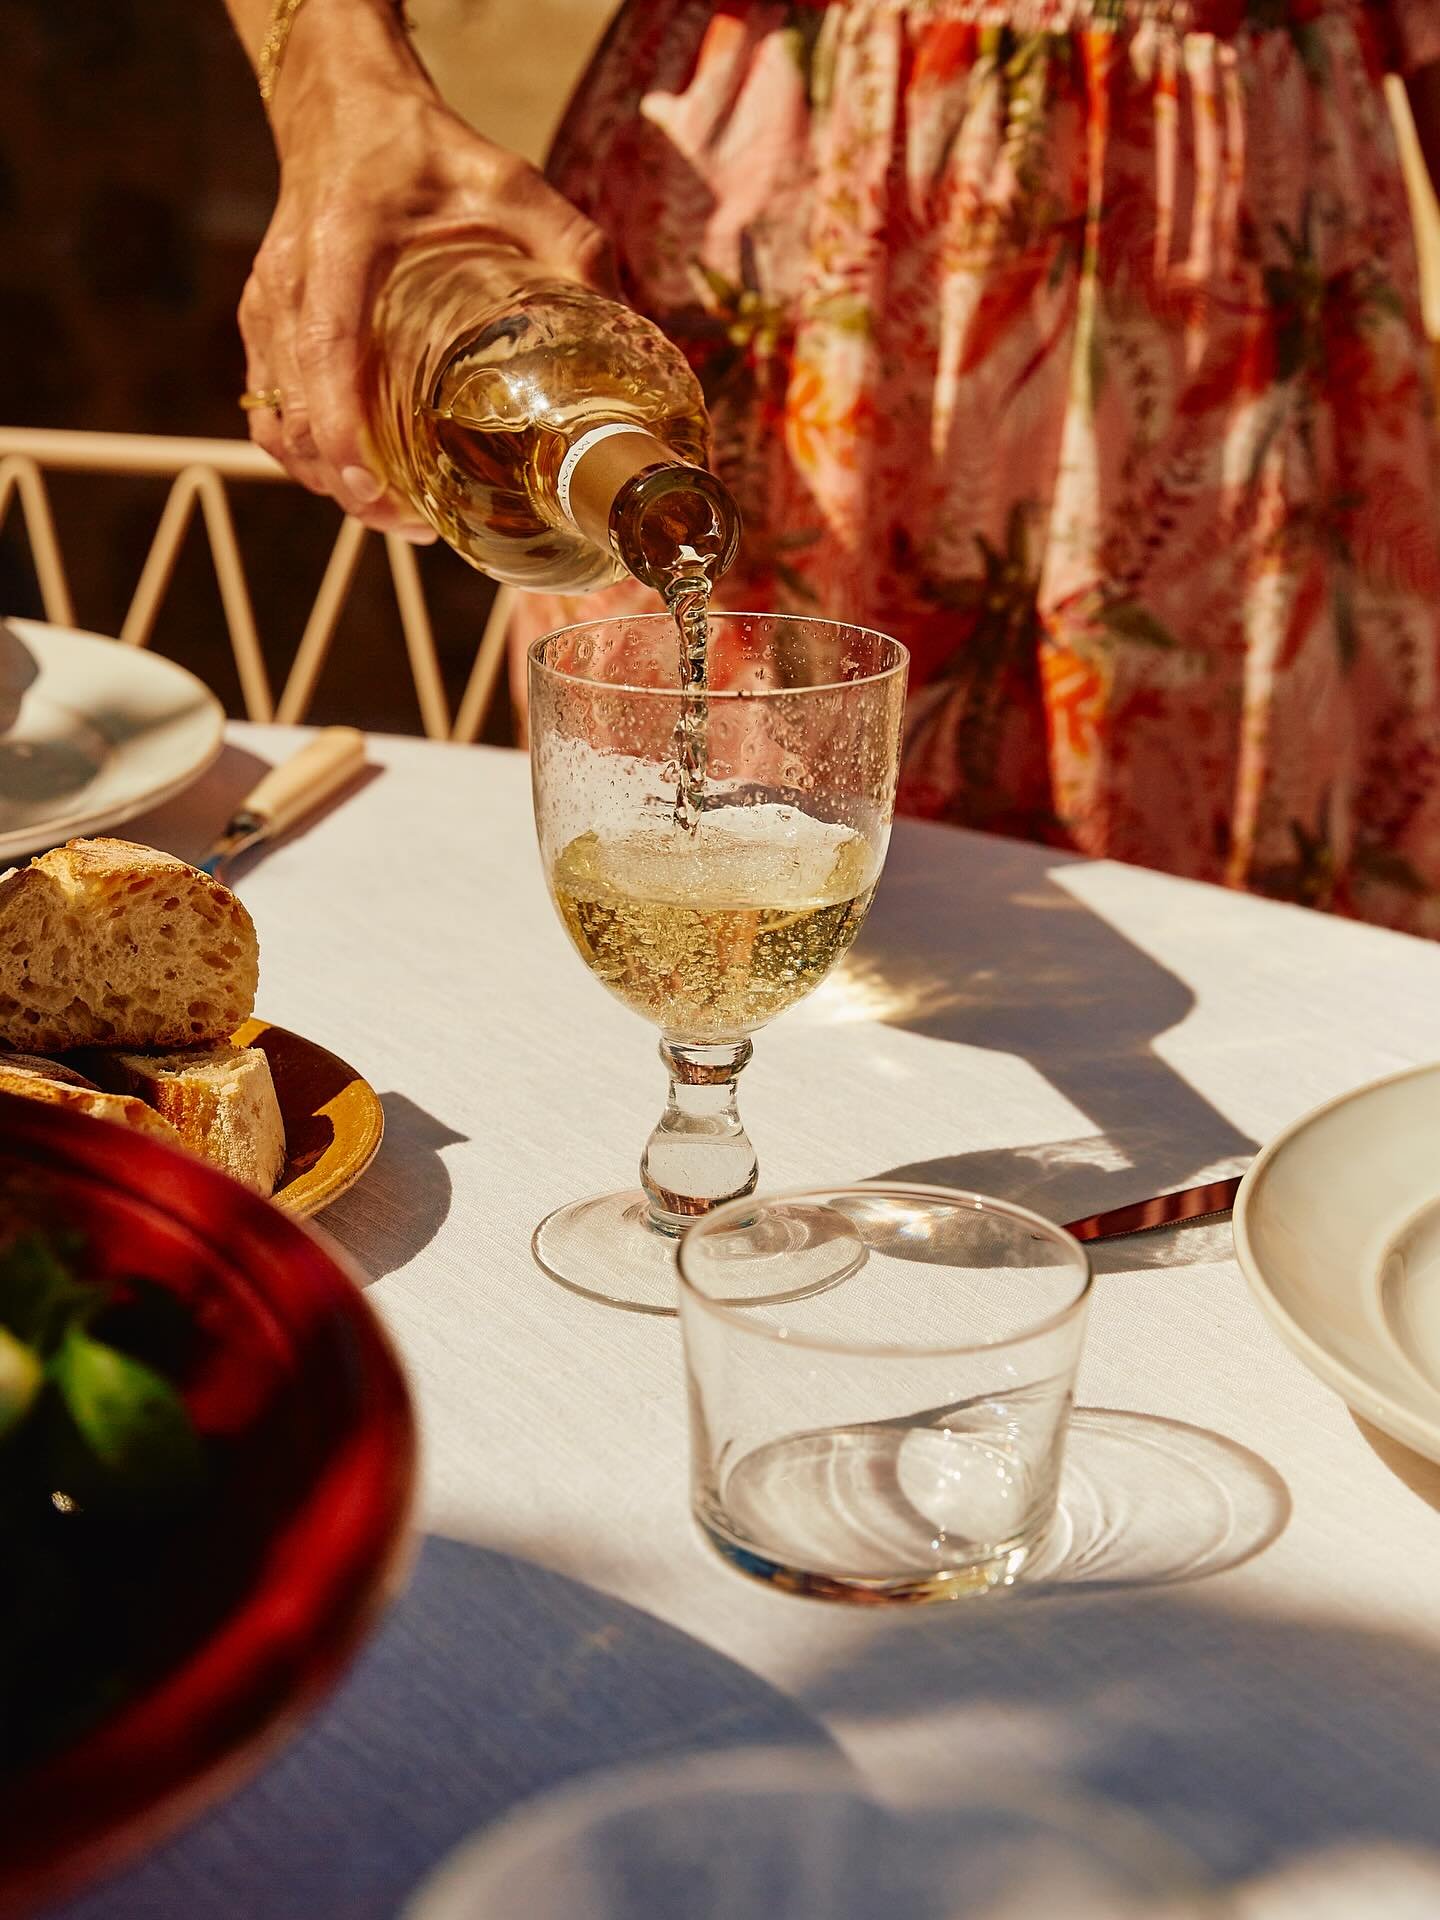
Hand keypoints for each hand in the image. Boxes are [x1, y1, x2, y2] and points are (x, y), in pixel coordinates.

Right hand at [240, 51, 612, 535]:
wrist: (343, 110)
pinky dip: (309, 454)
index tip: (370, 491)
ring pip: (278, 420)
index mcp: (342, 246)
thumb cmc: (425, 152)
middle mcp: (290, 283)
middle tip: (417, 525)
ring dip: (328, 480)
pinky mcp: (264, 324)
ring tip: (397, 514)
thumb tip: (630, 323)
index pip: (325, 350)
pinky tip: (361, 481)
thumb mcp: (509, 182)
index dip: (340, 429)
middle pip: (297, 409)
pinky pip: (271, 409)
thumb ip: (569, 245)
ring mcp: (268, 308)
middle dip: (348, 483)